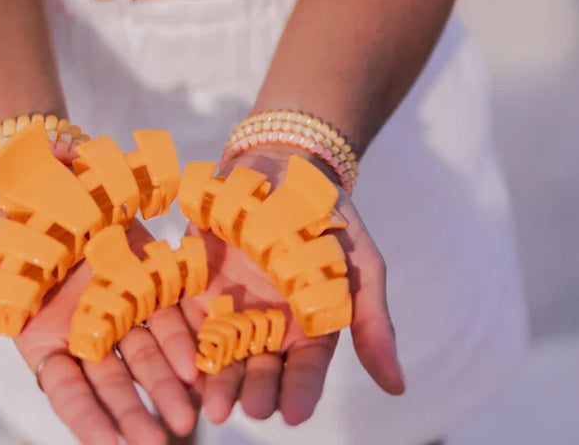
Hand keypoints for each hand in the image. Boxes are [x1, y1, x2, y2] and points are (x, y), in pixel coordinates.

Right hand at [0, 198, 198, 444]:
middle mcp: (86, 327)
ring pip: (147, 349)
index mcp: (43, 339)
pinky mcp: (144, 264)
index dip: (90, 420)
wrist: (27, 164)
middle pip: (115, 380)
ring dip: (168, 381)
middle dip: (138, 412)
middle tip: (162, 441)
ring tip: (191, 414)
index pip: (69, 392)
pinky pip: (168, 301)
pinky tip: (201, 354)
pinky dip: (184, 329)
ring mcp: (118, 296)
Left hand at [181, 146, 405, 427]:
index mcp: (308, 327)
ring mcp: (231, 306)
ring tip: (211, 403)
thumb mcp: (360, 263)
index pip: (306, 369)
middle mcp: (268, 325)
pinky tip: (180, 365)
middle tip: (249, 410)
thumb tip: (398, 389)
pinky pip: (188, 317)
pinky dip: (183, 342)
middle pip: (260, 368)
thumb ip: (370, 321)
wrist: (282, 164)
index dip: (300, 392)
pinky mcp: (197, 283)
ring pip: (222, 352)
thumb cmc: (328, 217)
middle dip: (254, 391)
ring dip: (217, 380)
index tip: (293, 415)